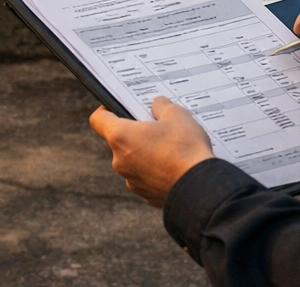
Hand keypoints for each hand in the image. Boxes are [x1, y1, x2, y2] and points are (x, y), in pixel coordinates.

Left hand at [89, 97, 214, 206]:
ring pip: (133, 159)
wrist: (201, 188)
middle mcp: (120, 161)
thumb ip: (161, 105)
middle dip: (136, 131)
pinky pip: (145, 176)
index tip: (121, 106)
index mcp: (121, 137)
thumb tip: (156, 105)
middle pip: (119, 140)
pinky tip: (174, 165)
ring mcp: (131, 180)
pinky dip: (155, 170)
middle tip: (157, 125)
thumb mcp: (176, 114)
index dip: (107, 109)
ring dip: (146, 152)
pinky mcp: (145, 194)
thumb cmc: (185, 149)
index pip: (98, 119)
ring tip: (170, 146)